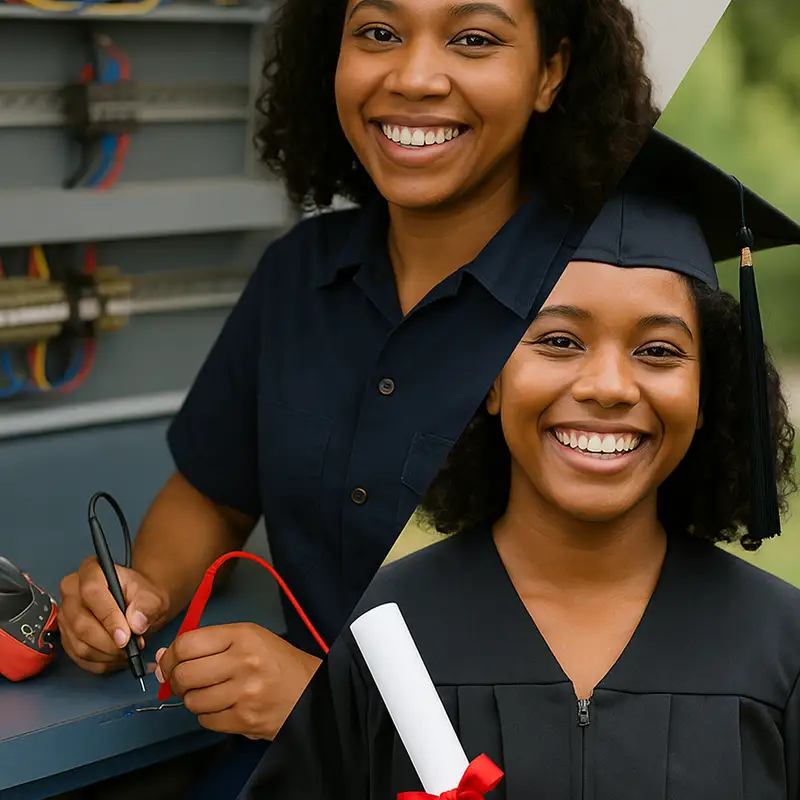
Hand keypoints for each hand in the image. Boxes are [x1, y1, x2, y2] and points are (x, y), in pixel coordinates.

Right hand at [58, 557, 169, 673]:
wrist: (136, 606)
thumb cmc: (140, 596)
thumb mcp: (152, 595)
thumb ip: (147, 605)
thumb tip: (136, 623)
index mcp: (91, 570)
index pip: (92, 592)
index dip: (108, 616)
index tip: (125, 635)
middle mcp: (71, 590)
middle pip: (81, 623)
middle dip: (109, 642)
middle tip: (131, 647)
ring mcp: (65, 615)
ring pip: (79, 644)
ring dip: (107, 655)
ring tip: (128, 651)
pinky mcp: (65, 636)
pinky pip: (78, 657)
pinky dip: (100, 663)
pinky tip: (117, 658)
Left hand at [155, 623, 320, 739]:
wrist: (311, 690)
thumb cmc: (278, 662)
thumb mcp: (249, 639)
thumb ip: (208, 644)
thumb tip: (163, 655)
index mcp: (244, 635)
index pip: (187, 643)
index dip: (170, 655)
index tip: (169, 662)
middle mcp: (243, 661)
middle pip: (184, 673)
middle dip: (177, 680)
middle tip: (185, 681)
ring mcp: (244, 692)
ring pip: (192, 700)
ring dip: (194, 699)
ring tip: (210, 693)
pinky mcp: (245, 719)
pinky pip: (206, 720)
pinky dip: (208, 715)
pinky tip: (223, 706)